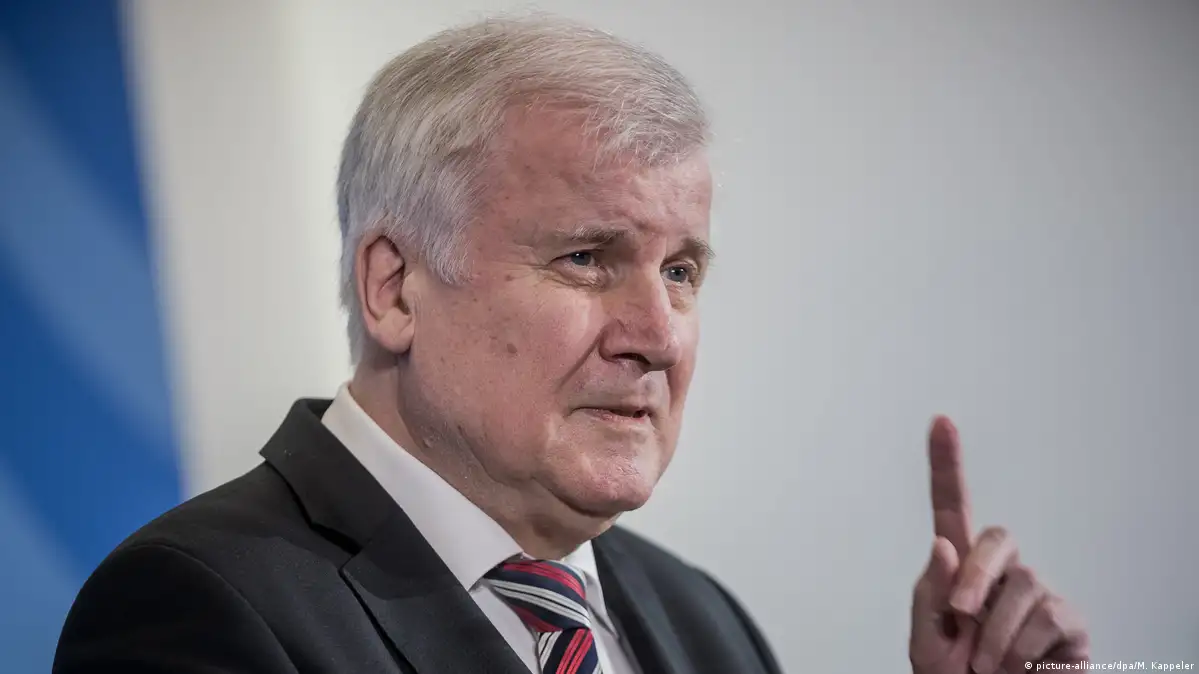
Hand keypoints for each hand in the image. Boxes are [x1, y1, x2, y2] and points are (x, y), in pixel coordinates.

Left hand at [909, 416, 1089, 673]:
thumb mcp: (927, 641)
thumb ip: (929, 594)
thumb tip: (944, 544)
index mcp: (959, 571)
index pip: (952, 509)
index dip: (946, 465)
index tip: (940, 421)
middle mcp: (1001, 573)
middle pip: (996, 537)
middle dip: (974, 576)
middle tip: (960, 617)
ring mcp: (1037, 593)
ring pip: (1021, 583)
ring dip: (994, 631)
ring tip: (986, 663)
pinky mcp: (1067, 620)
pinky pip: (1045, 616)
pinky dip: (1019, 648)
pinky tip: (1016, 666)